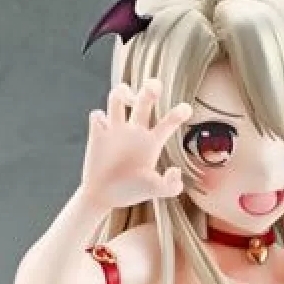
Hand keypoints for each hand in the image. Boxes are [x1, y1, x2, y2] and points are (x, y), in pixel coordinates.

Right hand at [81, 77, 191, 211]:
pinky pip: (97, 116)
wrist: (104, 197)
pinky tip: (103, 126)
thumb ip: (170, 186)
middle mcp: (135, 131)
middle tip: (154, 87)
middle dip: (150, 89)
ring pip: (118, 98)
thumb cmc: (131, 191)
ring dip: (121, 91)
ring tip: (126, 98)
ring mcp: (116, 130)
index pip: (167, 122)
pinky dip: (99, 117)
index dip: (177, 114)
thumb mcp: (154, 190)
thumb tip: (176, 171)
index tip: (187, 110)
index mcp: (151, 141)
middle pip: (144, 100)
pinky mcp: (97, 134)